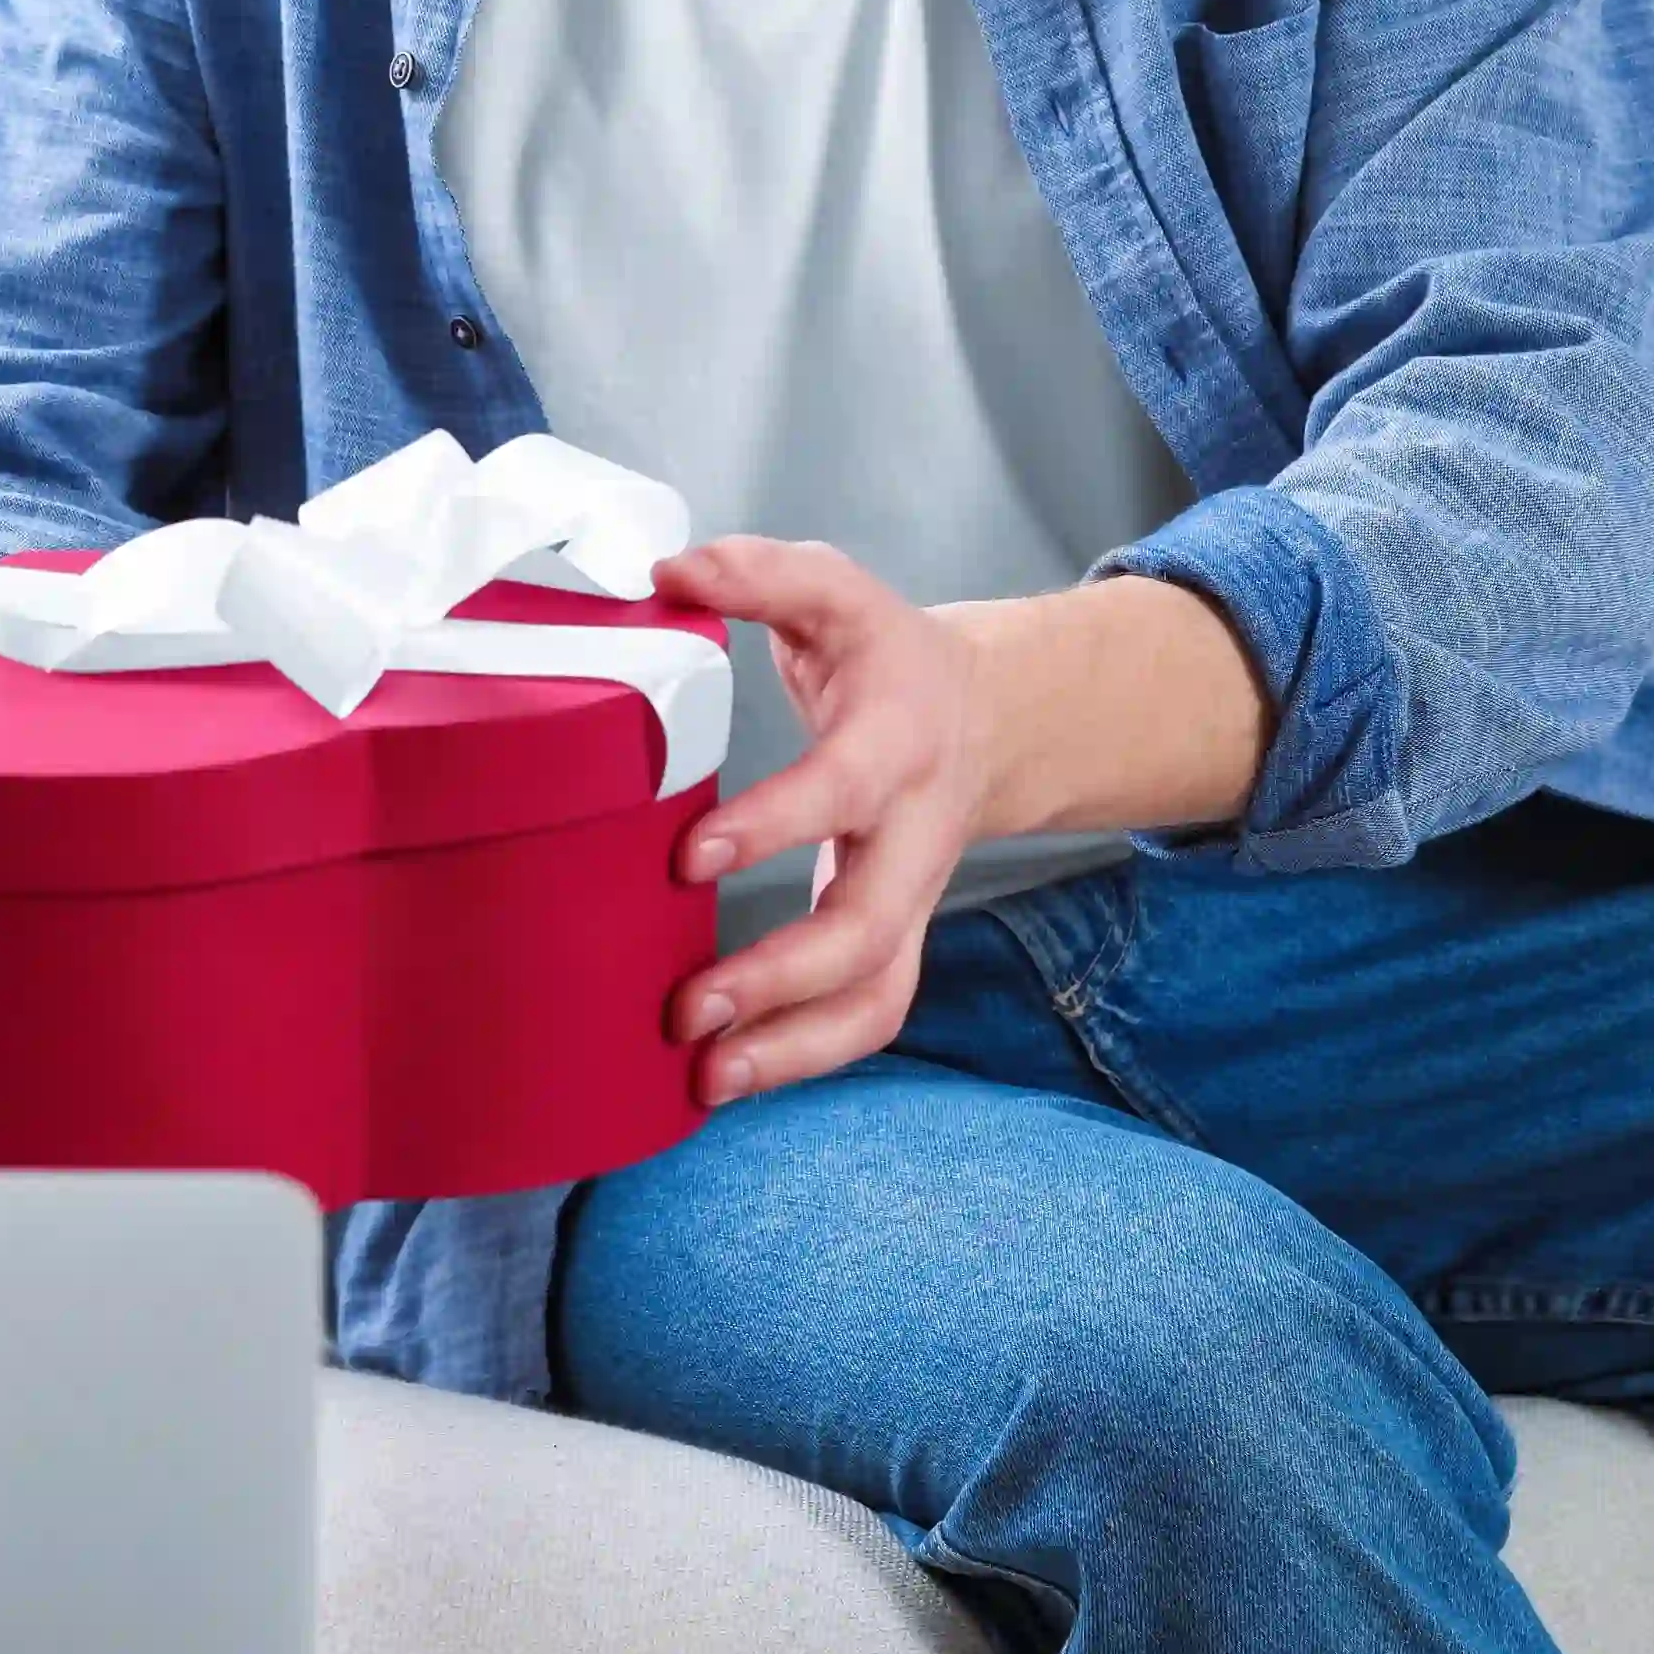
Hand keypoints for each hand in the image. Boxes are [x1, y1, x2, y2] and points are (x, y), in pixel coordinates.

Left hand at [647, 535, 995, 1106]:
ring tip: (704, 1078)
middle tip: (687, 1009)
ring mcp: (911, 901)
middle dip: (780, 977)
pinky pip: (864, 1018)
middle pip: (869, 928)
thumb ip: (758, 574)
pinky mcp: (894, 944)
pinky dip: (800, 1059)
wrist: (984, 719)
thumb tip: (669, 573)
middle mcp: (915, 835)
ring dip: (794, 1049)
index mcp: (899, 740)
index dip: (777, 825)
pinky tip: (724, 1079)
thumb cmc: (883, 658)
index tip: (689, 855)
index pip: (845, 789)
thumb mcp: (835, 592)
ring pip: (877, 998)